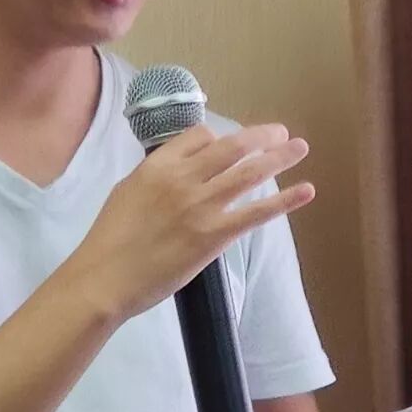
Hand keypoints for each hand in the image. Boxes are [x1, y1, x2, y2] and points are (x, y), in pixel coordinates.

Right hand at [72, 122, 314, 321]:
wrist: (105, 278)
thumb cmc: (109, 239)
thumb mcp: (126, 191)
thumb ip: (155, 177)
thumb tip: (177, 171)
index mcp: (158, 165)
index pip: (200, 136)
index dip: (219, 137)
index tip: (230, 144)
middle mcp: (184, 179)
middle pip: (233, 147)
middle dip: (262, 136)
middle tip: (281, 133)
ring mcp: (202, 206)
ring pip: (250, 173)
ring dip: (280, 157)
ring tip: (301, 148)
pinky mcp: (214, 236)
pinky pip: (257, 213)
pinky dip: (285, 200)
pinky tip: (306, 191)